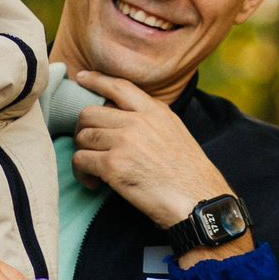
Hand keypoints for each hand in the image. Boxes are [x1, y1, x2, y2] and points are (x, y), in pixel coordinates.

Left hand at [68, 71, 252, 266]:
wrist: (197, 200)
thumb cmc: (189, 176)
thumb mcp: (176, 134)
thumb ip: (151, 121)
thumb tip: (125, 120)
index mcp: (155, 111)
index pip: (118, 86)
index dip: (96, 80)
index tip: (82, 79)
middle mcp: (138, 121)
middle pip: (90, 113)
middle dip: (83, 130)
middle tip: (88, 146)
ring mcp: (124, 141)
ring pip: (82, 136)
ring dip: (83, 153)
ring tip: (93, 169)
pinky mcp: (113, 165)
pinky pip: (80, 160)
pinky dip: (81, 173)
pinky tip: (94, 183)